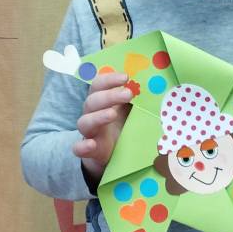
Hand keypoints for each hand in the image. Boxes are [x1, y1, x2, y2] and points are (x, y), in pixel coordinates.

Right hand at [72, 71, 132, 185]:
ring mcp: (89, 133)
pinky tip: (91, 145)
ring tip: (112, 114)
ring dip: (98, 117)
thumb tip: (154, 86)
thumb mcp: (129, 111)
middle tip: (128, 94)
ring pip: (84, 122)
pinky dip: (82, 146)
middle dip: (109, 96)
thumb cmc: (122, 126)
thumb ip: (136, 100)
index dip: (109, 79)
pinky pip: (78, 148)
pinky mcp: (89, 151)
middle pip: (92, 101)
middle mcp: (92, 114)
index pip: (98, 85)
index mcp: (101, 102)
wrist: (113, 154)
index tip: (126, 77)